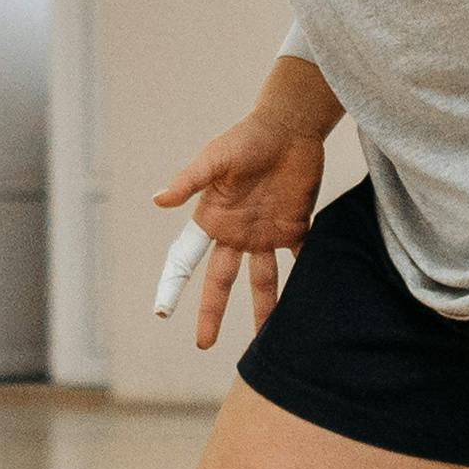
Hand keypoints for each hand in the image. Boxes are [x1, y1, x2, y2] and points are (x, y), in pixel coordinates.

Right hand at [153, 107, 327, 349]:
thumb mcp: (215, 158)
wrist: (289, 125)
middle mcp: (235, 232)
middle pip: (221, 281)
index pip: (186, 259)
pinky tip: (310, 307)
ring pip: (262, 280)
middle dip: (212, 312)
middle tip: (205, 344)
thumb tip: (157, 201)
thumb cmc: (247, 137)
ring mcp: (264, 233)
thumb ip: (190, 180)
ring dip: (265, 308)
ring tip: (268, 339)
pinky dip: (306, 280)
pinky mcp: (293, 227)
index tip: (161, 313)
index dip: (172, 285)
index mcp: (211, 219)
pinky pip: (299, 259)